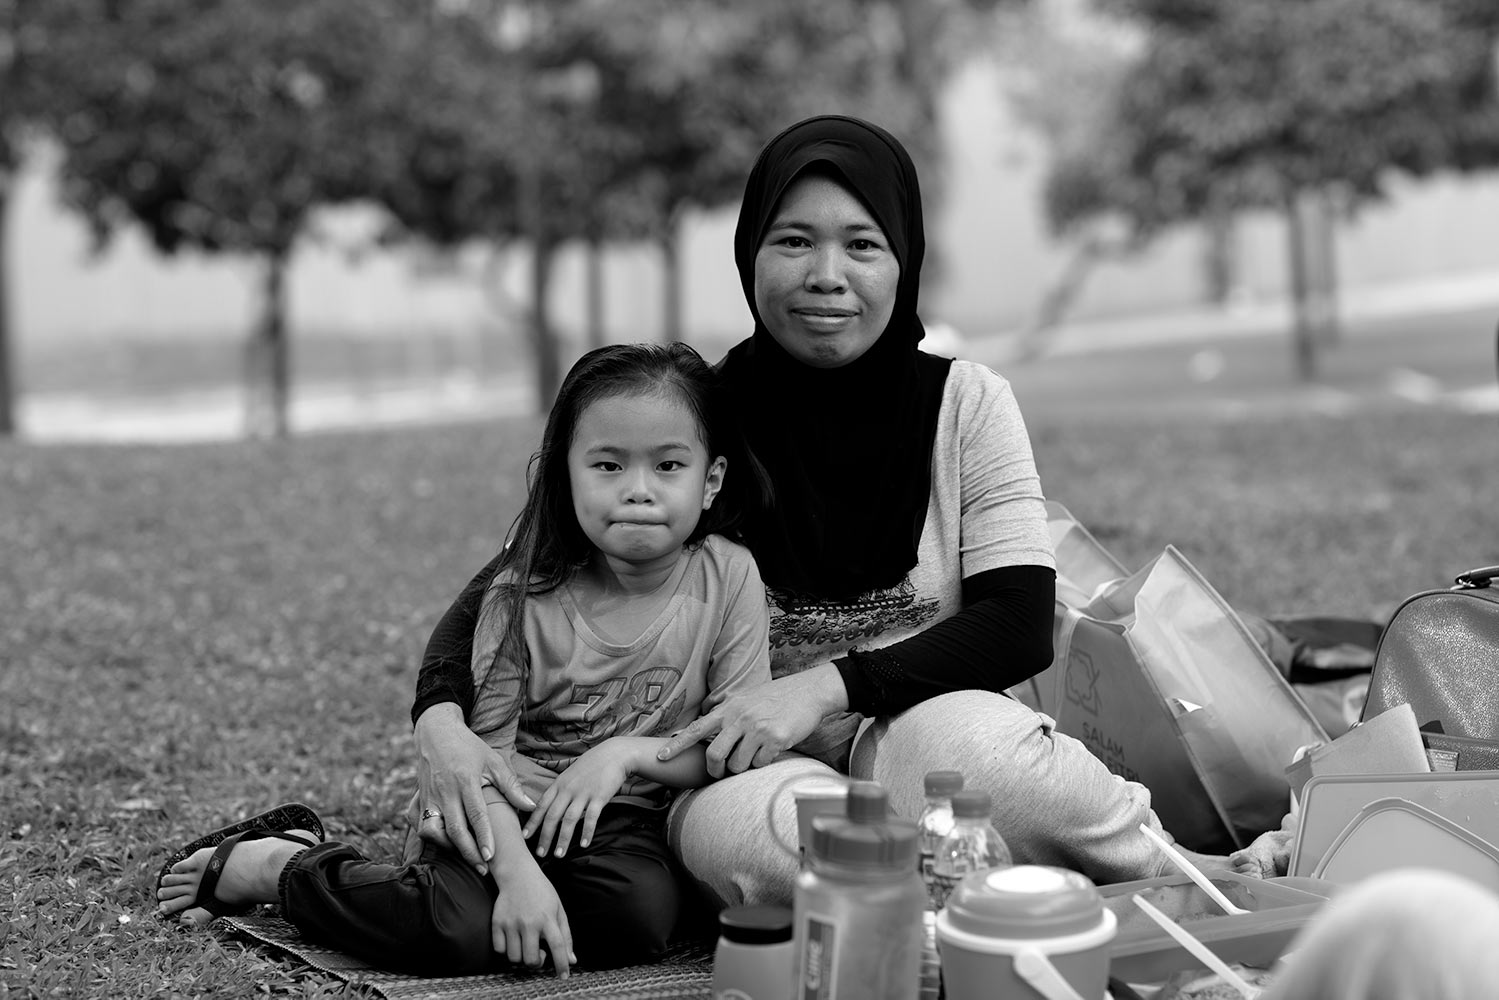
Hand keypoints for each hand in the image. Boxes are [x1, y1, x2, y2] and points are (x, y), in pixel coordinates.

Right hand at [414, 703, 535, 873]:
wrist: (436, 733)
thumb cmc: (469, 747)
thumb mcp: (493, 761)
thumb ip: (511, 786)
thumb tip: (530, 806)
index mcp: (466, 781)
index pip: (476, 815)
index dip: (483, 838)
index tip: (491, 856)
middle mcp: (445, 791)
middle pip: (455, 830)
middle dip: (469, 853)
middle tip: (483, 868)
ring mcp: (429, 796)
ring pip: (432, 831)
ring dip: (447, 847)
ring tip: (465, 854)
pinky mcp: (419, 799)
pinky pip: (419, 824)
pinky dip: (430, 837)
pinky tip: (445, 842)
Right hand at [491, 863, 575, 978]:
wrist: (518, 874)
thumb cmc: (542, 893)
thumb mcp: (559, 910)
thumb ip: (566, 936)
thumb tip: (572, 960)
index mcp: (548, 918)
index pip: (558, 946)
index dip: (562, 964)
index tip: (564, 976)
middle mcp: (529, 922)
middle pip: (531, 960)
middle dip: (536, 963)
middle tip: (539, 953)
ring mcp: (511, 923)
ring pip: (514, 958)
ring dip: (521, 957)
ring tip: (526, 944)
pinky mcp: (497, 922)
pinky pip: (499, 950)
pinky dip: (506, 950)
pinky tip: (513, 940)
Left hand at [521, 740, 633, 856]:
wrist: (614, 754)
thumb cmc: (592, 765)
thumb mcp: (571, 775)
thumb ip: (561, 790)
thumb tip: (552, 806)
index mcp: (559, 784)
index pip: (541, 805)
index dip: (532, 822)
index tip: (525, 836)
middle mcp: (568, 789)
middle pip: (552, 816)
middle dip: (544, 836)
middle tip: (540, 853)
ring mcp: (583, 793)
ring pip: (569, 819)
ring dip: (563, 839)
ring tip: (559, 854)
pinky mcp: (599, 796)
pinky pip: (591, 817)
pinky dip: (586, 832)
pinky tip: (584, 844)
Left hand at [656, 665, 846, 777]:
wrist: (808, 691)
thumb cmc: (776, 697)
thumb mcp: (746, 698)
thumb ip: (727, 714)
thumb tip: (707, 729)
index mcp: (729, 708)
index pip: (697, 728)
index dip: (677, 745)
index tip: (661, 757)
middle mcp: (740, 718)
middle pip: (715, 755)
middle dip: (715, 770)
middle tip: (721, 773)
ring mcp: (758, 729)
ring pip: (738, 764)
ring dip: (743, 767)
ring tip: (755, 754)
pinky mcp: (776, 739)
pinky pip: (760, 764)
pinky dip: (763, 763)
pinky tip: (771, 750)